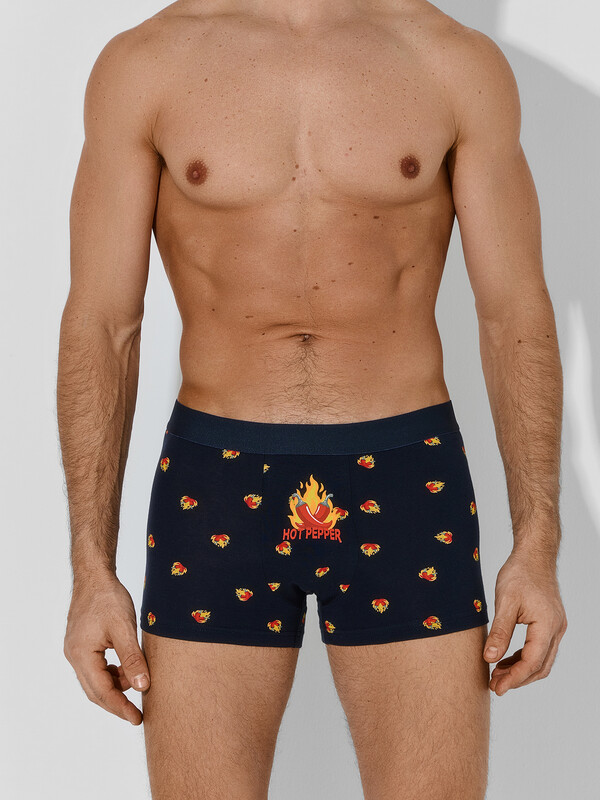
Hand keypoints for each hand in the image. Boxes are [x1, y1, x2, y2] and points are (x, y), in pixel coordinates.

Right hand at [63, 572, 149, 723]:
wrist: (94, 576)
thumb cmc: (108, 598)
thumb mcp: (125, 629)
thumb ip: (133, 659)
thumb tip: (143, 687)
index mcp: (81, 655)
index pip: (101, 691)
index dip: (120, 707)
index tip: (136, 719)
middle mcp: (74, 656)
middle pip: (95, 690)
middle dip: (116, 703)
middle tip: (137, 715)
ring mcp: (75, 650)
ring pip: (95, 680)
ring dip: (115, 685)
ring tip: (137, 682)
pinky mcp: (81, 644)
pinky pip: (95, 668)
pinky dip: (111, 673)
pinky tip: (125, 669)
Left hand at [483, 548, 567, 694]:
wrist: (534, 555)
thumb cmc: (520, 573)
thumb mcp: (505, 602)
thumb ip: (499, 632)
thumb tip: (490, 658)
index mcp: (547, 625)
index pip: (532, 662)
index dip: (514, 678)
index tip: (497, 687)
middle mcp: (556, 629)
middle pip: (540, 666)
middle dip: (517, 679)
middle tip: (495, 686)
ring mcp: (555, 626)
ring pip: (541, 659)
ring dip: (521, 670)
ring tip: (497, 675)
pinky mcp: (550, 623)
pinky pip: (540, 648)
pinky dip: (524, 658)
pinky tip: (506, 659)